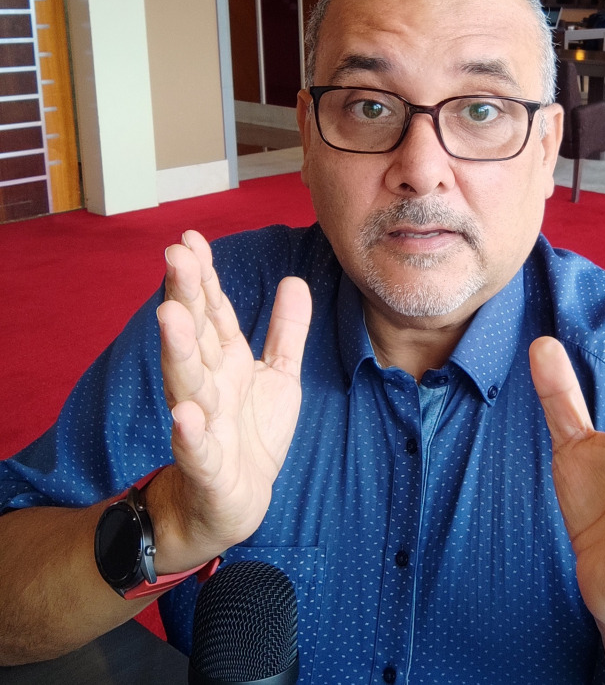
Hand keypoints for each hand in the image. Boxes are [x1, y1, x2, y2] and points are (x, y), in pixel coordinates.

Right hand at [152, 230, 310, 570]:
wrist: (230, 505)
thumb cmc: (251, 434)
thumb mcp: (278, 376)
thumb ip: (285, 331)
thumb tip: (294, 280)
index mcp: (226, 362)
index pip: (212, 312)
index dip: (204, 277)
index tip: (190, 239)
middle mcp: (209, 385)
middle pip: (195, 335)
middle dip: (186, 295)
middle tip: (175, 256)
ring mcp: (204, 425)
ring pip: (188, 383)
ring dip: (179, 350)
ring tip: (170, 314)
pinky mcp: (209, 468)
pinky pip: (199, 449)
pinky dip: (191, 433)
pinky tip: (186, 415)